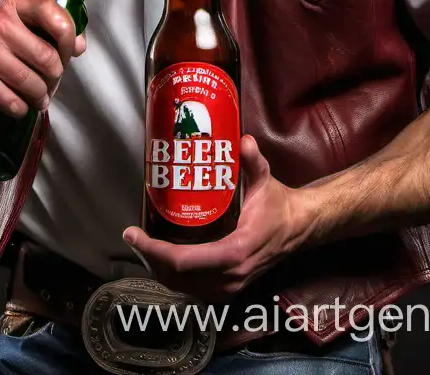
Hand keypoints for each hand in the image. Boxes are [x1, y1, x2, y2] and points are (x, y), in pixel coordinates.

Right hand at [0, 0, 84, 113]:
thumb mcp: (14, 26)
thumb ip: (46, 30)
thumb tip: (80, 46)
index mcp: (13, 4)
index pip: (52, 13)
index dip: (68, 38)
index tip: (68, 54)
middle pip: (47, 57)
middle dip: (55, 78)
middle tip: (50, 86)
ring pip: (31, 82)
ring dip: (40, 97)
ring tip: (38, 100)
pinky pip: (10, 99)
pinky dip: (20, 108)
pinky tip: (19, 108)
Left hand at [122, 134, 313, 300]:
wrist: (297, 229)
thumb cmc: (277, 205)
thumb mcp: (264, 180)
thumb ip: (253, 160)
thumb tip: (243, 141)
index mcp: (235, 252)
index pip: (184, 261)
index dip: (153, 250)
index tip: (133, 233)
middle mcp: (230, 277)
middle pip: (176, 277)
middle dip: (148, 258)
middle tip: (132, 236)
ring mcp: (229, 287)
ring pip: (181, 287)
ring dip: (157, 269)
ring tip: (142, 245)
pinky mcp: (227, 290)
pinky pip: (191, 289)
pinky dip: (172, 276)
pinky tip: (161, 259)